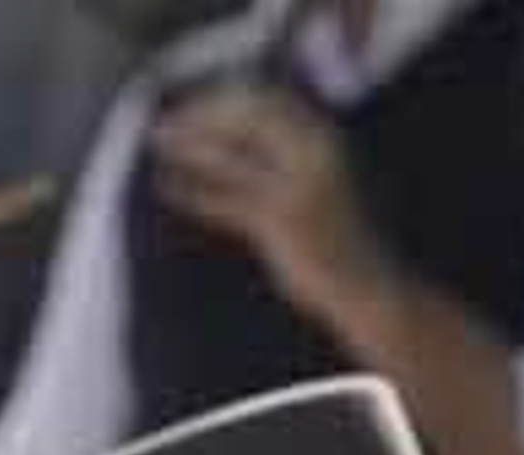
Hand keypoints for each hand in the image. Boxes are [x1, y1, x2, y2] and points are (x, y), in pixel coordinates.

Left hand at [149, 81, 391, 325]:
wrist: (366, 286)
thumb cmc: (339, 241)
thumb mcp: (318, 186)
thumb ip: (288, 157)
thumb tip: (240, 140)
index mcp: (323, 139)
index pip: (265, 101)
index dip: (224, 99)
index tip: (193, 105)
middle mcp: (312, 155)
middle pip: (246, 117)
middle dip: (201, 114)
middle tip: (165, 122)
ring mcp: (297, 189)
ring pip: (232, 155)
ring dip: (190, 144)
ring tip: (157, 141)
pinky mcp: (280, 224)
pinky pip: (228, 201)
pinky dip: (195, 191)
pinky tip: (167, 185)